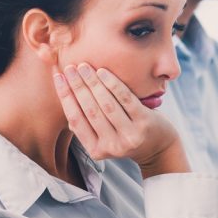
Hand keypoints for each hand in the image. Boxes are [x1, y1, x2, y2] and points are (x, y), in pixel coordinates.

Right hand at [53, 63, 187, 177]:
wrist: (159, 148)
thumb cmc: (126, 136)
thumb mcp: (104, 137)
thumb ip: (87, 124)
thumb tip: (66, 95)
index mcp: (96, 150)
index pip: (75, 119)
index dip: (65, 97)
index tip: (58, 78)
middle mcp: (111, 146)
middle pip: (89, 110)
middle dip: (77, 86)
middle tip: (70, 68)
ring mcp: (129, 135)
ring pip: (106, 104)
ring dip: (92, 83)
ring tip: (83, 67)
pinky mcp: (144, 123)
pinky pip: (125, 99)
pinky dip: (113, 84)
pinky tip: (103, 72)